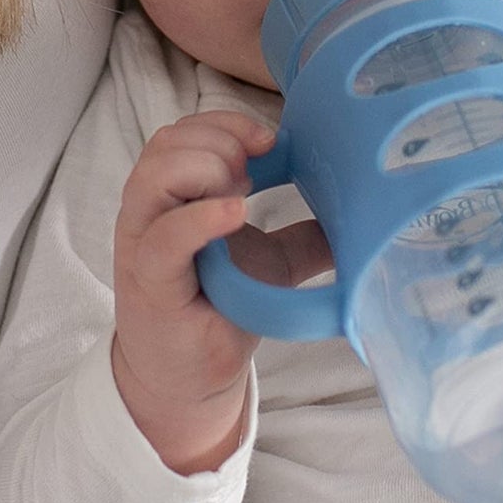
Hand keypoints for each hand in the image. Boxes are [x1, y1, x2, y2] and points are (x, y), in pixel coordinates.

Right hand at [110, 110, 324, 474]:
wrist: (189, 380)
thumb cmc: (218, 311)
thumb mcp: (270, 265)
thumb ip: (304, 237)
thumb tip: (359, 218)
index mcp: (172, 196)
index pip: (186, 131)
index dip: (227, 123)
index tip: (273, 140)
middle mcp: (149, 210)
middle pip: (168, 142)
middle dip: (220, 141)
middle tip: (256, 170)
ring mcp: (143, 242)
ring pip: (156, 174)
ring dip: (207, 169)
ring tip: (242, 195)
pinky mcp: (150, 280)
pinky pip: (165, 236)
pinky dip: (202, 217)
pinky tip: (235, 213)